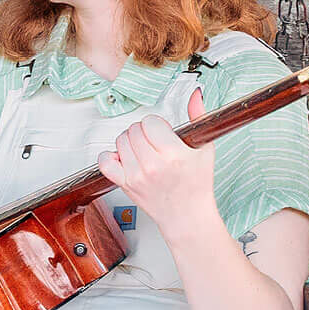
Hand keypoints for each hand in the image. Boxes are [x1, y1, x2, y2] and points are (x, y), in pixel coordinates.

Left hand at [97, 89, 219, 230]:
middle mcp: (154, 165)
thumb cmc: (197, 184)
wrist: (187, 215)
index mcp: (175, 154)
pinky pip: (104, 162)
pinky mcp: (125, 185)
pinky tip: (123, 158)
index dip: (157, 125)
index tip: (163, 133)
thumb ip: (199, 116)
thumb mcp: (205, 149)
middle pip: (134, 130)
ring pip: (120, 141)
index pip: (150, 122)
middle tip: (153, 142)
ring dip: (129, 142)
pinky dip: (109, 157)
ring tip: (142, 151)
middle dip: (143, 132)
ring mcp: (137, 176)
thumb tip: (195, 93)